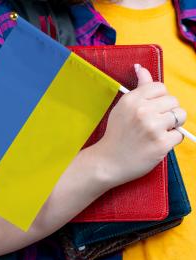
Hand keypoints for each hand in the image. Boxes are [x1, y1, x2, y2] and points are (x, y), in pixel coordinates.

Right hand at [93, 64, 186, 186]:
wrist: (108, 162)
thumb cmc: (116, 135)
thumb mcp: (121, 108)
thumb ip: (137, 88)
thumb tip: (141, 67)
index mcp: (131, 100)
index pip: (160, 87)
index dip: (159, 99)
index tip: (151, 109)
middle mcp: (142, 111)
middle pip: (173, 101)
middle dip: (168, 112)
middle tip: (153, 124)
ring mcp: (152, 127)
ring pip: (180, 116)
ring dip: (172, 125)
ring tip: (157, 133)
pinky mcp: (161, 143)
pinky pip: (179, 135)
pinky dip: (171, 140)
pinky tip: (156, 144)